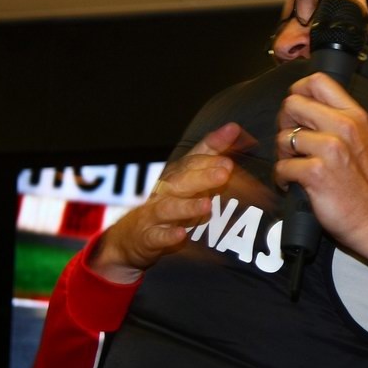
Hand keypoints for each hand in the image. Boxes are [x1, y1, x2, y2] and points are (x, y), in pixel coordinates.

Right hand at [89, 122, 264, 282]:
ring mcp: (154, 214)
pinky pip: (157, 237)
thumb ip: (211, 155)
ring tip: (207, 205)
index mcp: (177, 175)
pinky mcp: (148, 238)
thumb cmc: (167, 203)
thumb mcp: (187, 177)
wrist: (130, 237)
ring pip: (170, 208)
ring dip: (188, 207)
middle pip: (183, 180)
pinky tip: (181, 235)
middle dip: (204, 176)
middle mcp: (165, 191)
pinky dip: (168, 236)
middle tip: (226, 170)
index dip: (212, 148)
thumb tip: (237, 129)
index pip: (194, 158)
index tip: (232, 138)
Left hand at [276, 73, 367, 252]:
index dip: (298, 91)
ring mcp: (330, 149)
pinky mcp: (316, 172)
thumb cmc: (365, 185)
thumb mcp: (360, 139)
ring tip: (296, 168)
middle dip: (285, 125)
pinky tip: (295, 185)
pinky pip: (281, 167)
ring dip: (283, 155)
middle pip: (292, 104)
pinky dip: (283, 179)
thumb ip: (337, 119)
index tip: (296, 111)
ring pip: (282, 137)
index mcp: (354, 115)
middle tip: (293, 145)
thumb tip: (304, 105)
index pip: (318, 81)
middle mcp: (344, 127)